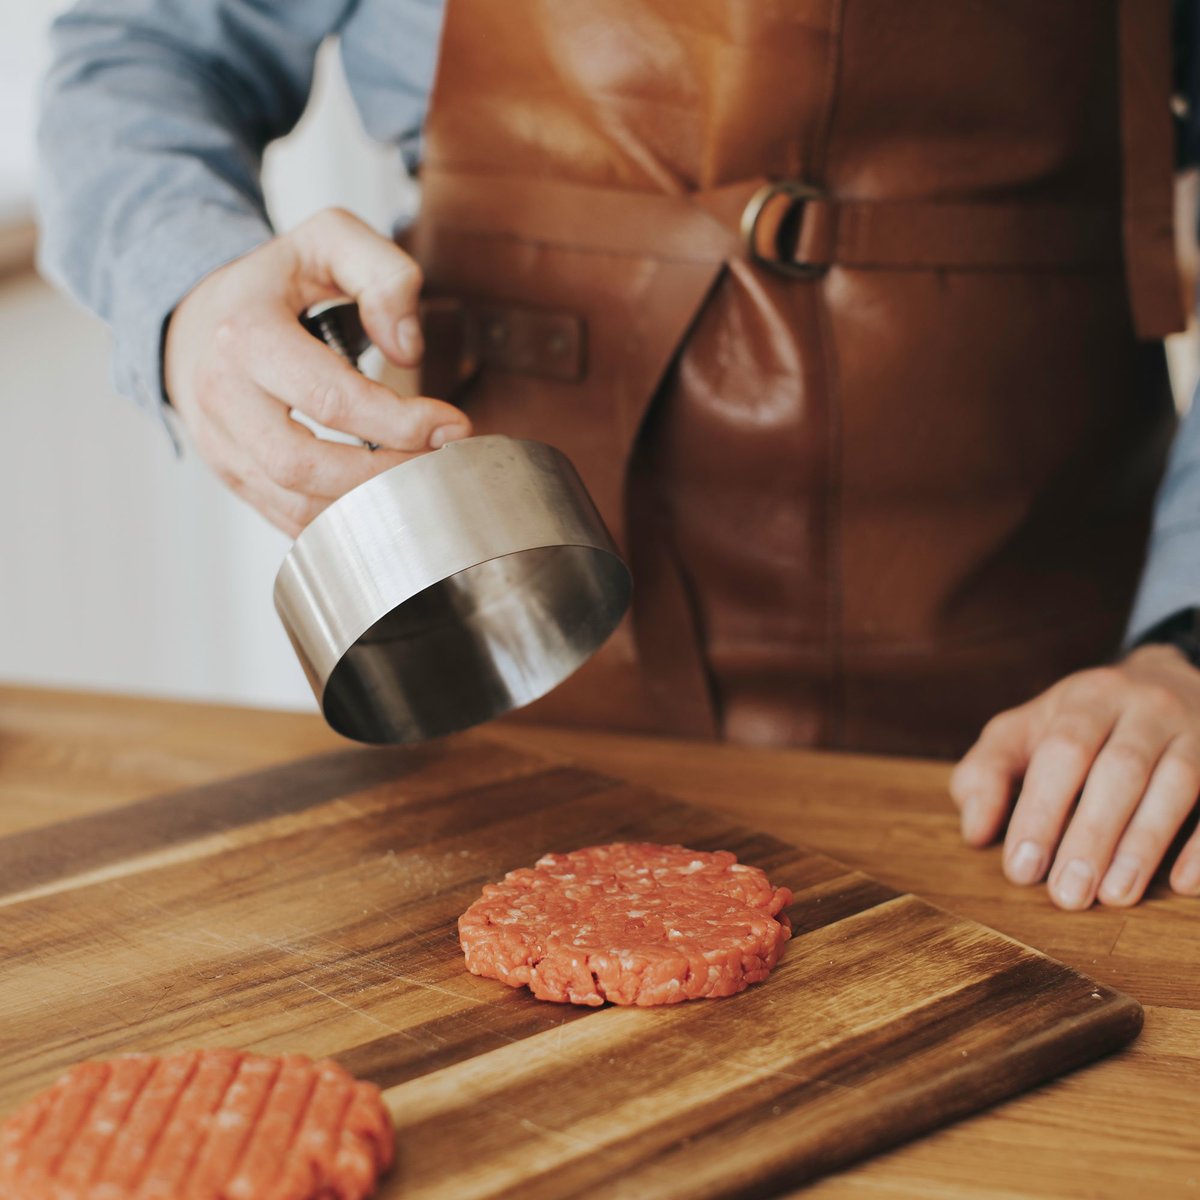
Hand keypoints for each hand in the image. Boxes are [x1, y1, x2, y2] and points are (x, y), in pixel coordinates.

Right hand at [164, 207, 470, 535]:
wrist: (197, 318)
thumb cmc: (273, 283)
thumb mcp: (328, 241)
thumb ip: (382, 274)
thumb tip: (408, 347)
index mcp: (245, 334)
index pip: (330, 398)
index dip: (400, 422)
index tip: (452, 427)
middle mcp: (222, 396)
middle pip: (305, 465)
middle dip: (384, 475)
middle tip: (439, 465)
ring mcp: (220, 444)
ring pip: (295, 503)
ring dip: (367, 505)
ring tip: (419, 482)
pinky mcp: (232, 476)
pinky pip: (287, 518)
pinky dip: (342, 521)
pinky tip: (383, 500)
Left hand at [950, 645, 1199, 908]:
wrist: (1167, 680)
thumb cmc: (1077, 725)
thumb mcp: (1023, 733)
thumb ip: (987, 774)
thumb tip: (975, 830)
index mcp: (1086, 698)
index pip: (1062, 751)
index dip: (1041, 811)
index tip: (1022, 868)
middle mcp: (1144, 707)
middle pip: (1119, 769)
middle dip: (1091, 835)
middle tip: (1067, 895)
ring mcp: (1196, 729)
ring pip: (1178, 783)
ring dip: (1144, 844)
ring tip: (1115, 896)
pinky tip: (1182, 884)